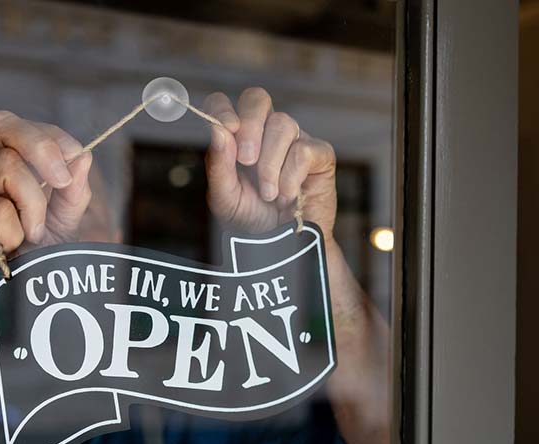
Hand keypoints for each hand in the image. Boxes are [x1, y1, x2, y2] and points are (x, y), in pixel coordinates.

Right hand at [0, 110, 92, 326]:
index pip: (16, 126)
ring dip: (33, 205)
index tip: (76, 159)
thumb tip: (84, 157)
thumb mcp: (57, 224)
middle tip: (63, 183)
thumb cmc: (21, 264)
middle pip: (3, 125)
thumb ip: (71, 194)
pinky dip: (13, 231)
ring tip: (30, 236)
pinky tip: (5, 250)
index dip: (50, 136)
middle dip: (44, 149)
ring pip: (7, 166)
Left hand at [203, 88, 336, 238]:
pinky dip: (291, 177)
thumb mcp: (225, 198)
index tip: (226, 129)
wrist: (283, 249)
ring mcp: (294, 140)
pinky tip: (288, 197)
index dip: (223, 109)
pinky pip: (304, 150)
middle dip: (250, 127)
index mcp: (238, 138)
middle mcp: (265, 133)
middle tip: (246, 162)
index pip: (225, 103)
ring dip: (270, 165)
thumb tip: (218, 131)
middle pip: (257, 99)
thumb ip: (218, 166)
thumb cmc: (253, 220)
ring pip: (282, 124)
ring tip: (269, 195)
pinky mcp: (319, 155)